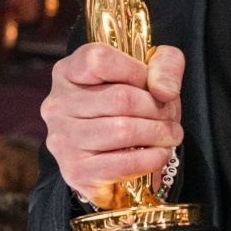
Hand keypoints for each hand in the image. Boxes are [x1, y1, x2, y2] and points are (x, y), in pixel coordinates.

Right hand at [41, 43, 184, 201]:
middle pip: (120, 98)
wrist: (109, 157)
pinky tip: (161, 153)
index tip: (155, 86)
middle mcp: (58, 104)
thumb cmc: (128, 107)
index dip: (137, 71)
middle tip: (172, 117)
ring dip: (160, 134)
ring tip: (172, 135)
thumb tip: (165, 91)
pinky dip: (152, 158)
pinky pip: (124, 163)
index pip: (99, 59)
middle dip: (158, 108)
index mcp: (68, 72)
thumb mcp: (148, 72)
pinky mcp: (76, 171)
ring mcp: (63, 139)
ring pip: (124, 130)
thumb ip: (165, 64)